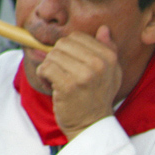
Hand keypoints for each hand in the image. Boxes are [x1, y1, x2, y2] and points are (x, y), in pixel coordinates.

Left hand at [36, 26, 122, 140]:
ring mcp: (84, 74)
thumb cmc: (98, 97)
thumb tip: (103, 28)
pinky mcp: (68, 85)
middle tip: (62, 74)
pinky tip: (52, 87)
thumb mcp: (111, 72)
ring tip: (58, 82)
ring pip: (52, 55)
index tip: (72, 65)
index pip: (77, 37)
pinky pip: (46, 68)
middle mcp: (99, 63)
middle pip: (62, 44)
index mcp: (108, 57)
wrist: (91, 125)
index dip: (68, 50)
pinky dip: (43, 77)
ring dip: (49, 69)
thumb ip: (108, 49)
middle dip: (57, 57)